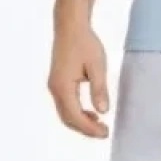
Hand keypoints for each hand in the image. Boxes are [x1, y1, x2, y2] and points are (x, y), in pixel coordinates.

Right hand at [48, 19, 111, 136]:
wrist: (70, 26)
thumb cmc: (85, 43)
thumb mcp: (97, 66)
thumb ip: (99, 89)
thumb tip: (103, 111)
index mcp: (63, 86)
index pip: (75, 116)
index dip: (90, 128)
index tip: (106, 133)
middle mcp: (55, 89)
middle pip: (67, 119)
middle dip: (85, 129)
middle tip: (105, 133)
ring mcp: (54, 86)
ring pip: (65, 113)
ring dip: (81, 122)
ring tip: (100, 124)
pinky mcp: (57, 82)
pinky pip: (65, 105)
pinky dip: (77, 113)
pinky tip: (91, 113)